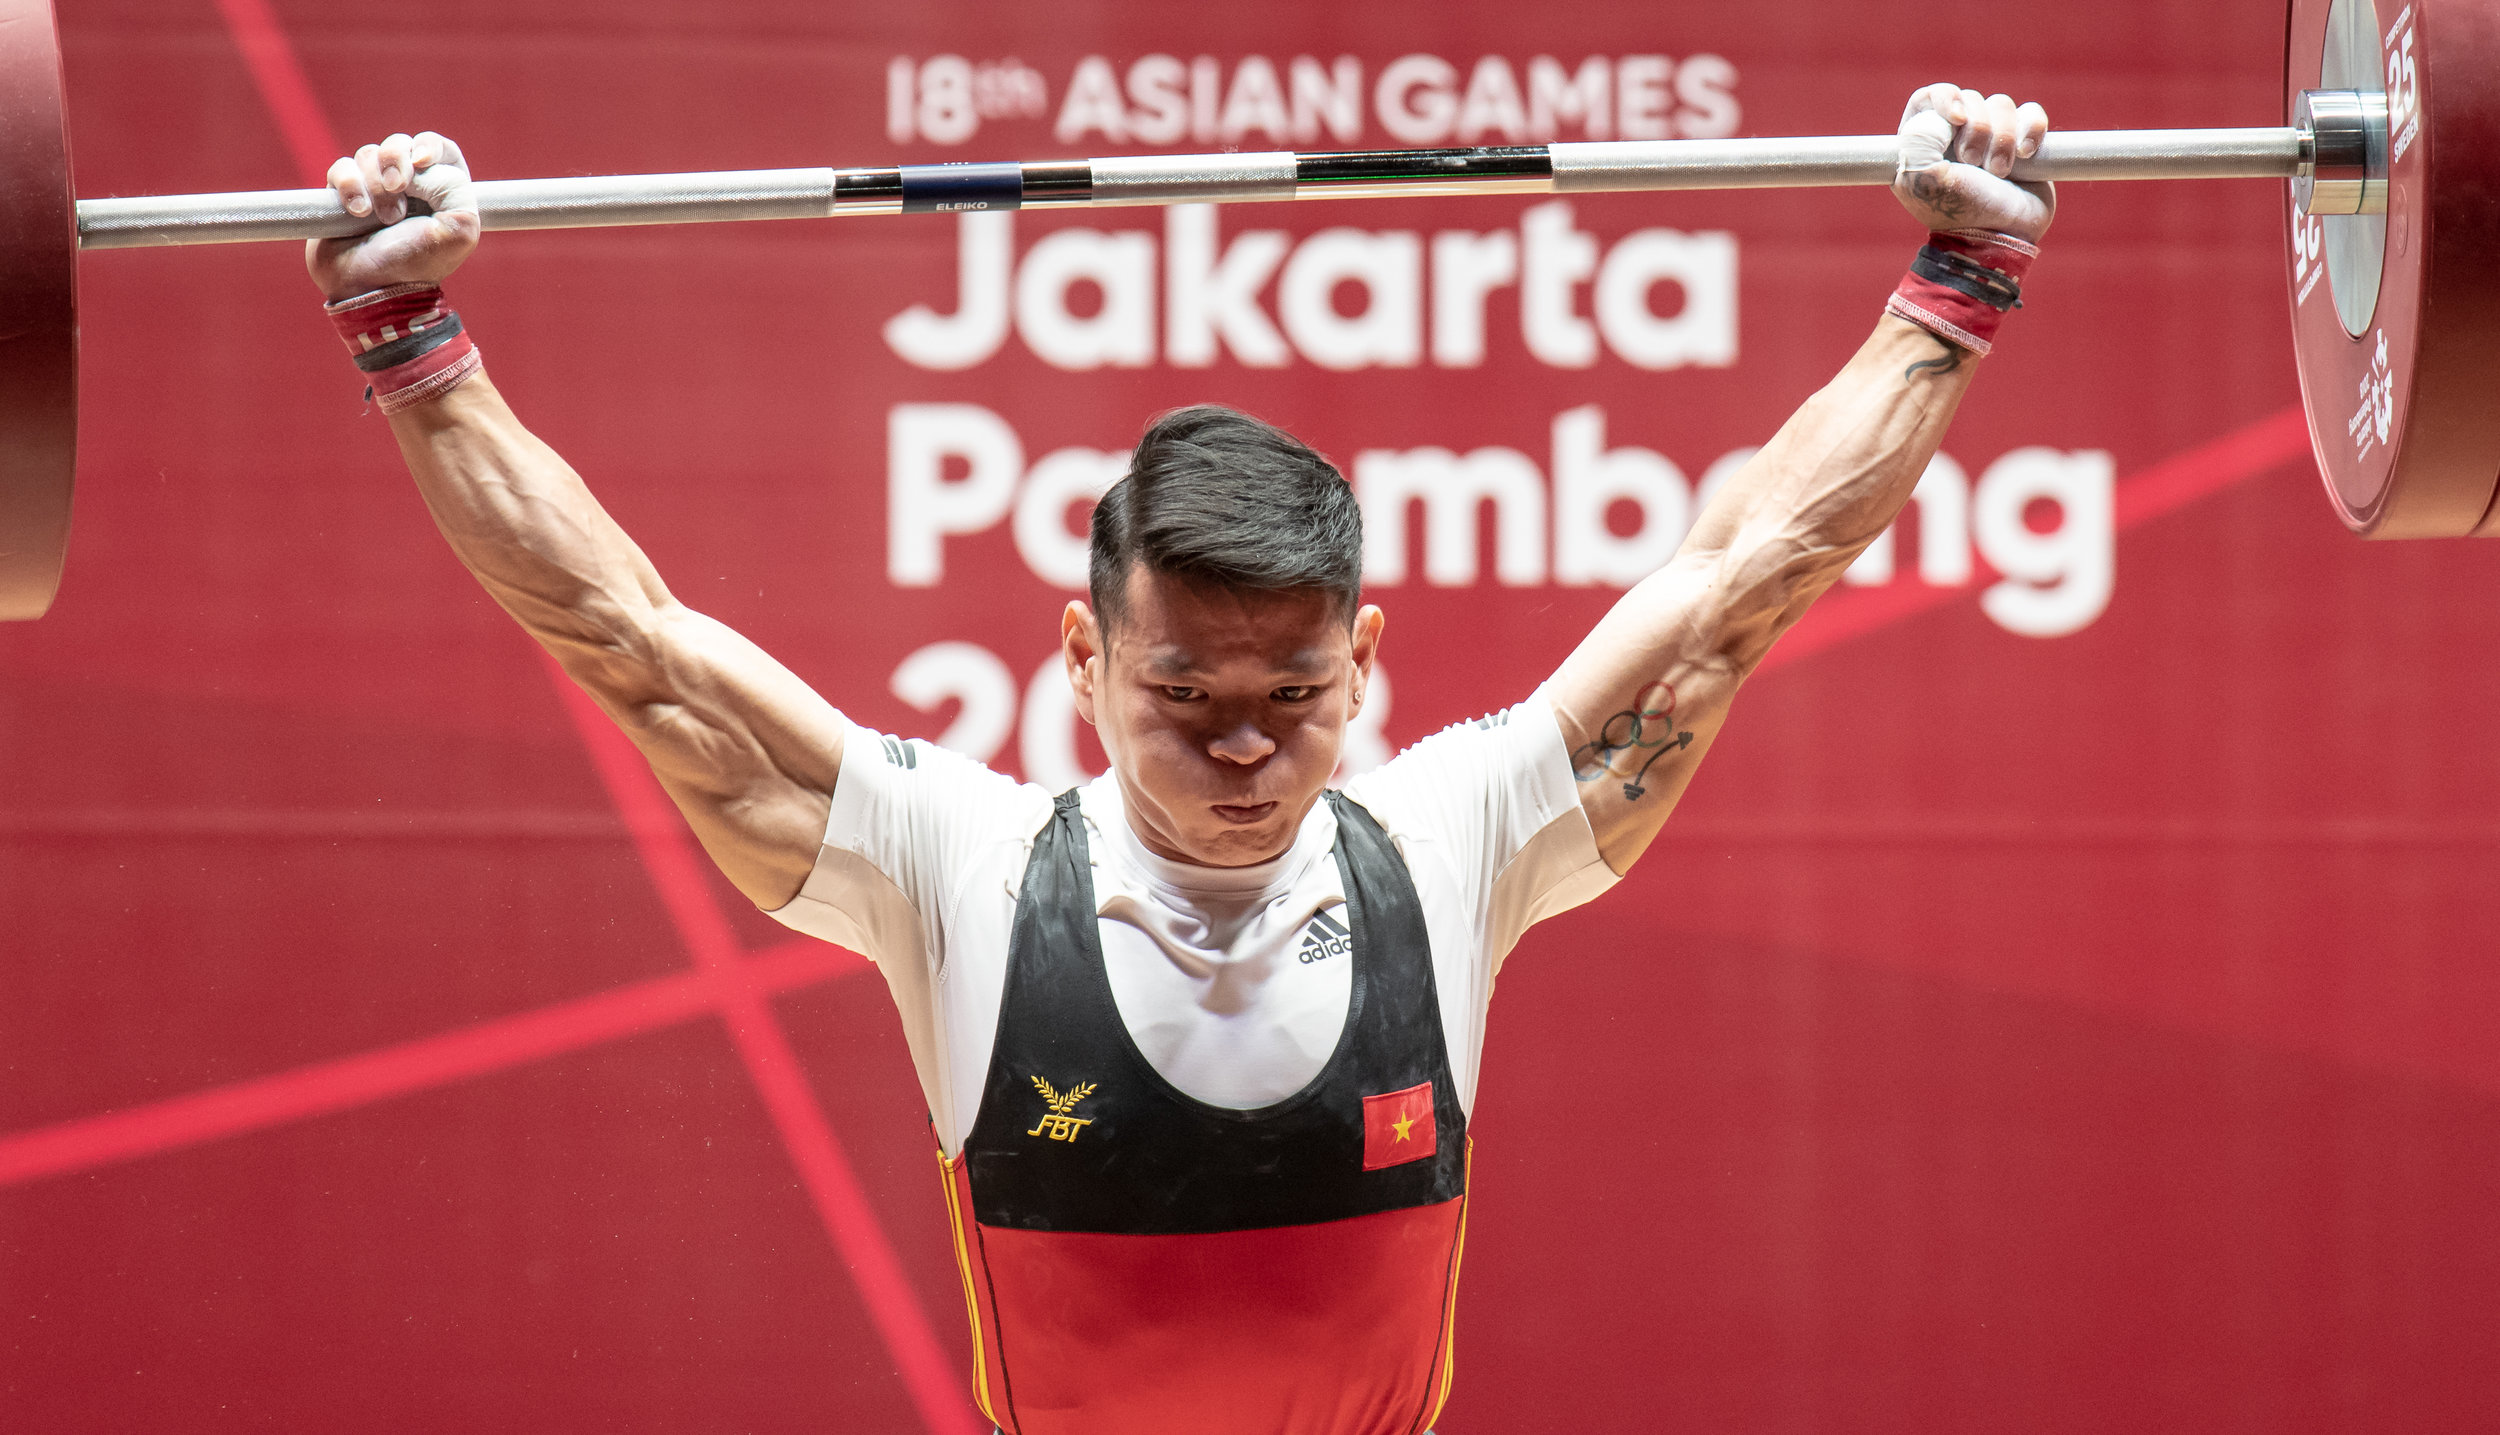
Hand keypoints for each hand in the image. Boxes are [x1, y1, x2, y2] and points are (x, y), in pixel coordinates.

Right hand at [306, 132, 480, 301]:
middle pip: (401, 144)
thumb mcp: (461, 228)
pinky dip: (349, 185)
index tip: (421, 162)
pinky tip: (357, 213)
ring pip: (369, 154)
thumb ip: (453, 185)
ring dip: (375, 184)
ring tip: (382, 218)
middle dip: (397, 162)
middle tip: (399, 191)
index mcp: (443, 192)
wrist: (373, 288)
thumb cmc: (419, 263)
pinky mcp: (344, 194)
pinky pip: (341, 168)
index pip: (441, 148)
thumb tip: (416, 165)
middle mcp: (411, 187)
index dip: (429, 145)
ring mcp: (375, 189)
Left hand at [1891, 85, 2053, 243]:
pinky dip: (2031, 129)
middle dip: (1977, 129)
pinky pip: (2032, 113)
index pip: (1929, 97)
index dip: (1945, 98)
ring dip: (2002, 138)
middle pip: (1970, 99)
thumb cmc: (1958, 212)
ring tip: (1999, 172)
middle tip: (1973, 164)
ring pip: (2001, 104)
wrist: (2000, 237)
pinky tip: (2026, 156)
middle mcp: (1956, 137)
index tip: (1956, 119)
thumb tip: (1939, 115)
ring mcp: (1991, 138)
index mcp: (1924, 143)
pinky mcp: (2023, 142)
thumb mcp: (1921, 182)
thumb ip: (1916, 143)